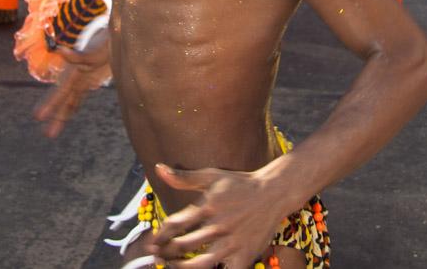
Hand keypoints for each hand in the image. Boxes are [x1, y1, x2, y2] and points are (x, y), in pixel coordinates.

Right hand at [33, 41, 111, 137]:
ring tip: (51, 132)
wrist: (114, 35)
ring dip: (63, 115)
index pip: (60, 93)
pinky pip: (80, 96)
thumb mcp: (92, 51)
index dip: (50, 104)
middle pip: (64, 101)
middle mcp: (76, 78)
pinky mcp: (91, 79)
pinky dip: (73, 106)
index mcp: (74, 74)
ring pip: (70, 101)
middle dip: (57, 117)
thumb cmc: (102, 43)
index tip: (38, 116)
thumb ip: (76, 56)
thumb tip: (59, 50)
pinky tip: (69, 113)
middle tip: (47, 135)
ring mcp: (83, 80)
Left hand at [147, 165, 282, 268]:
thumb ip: (184, 177)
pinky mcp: (245, 255)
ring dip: (181, 268)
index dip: (159, 235)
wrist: (273, 192)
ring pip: (200, 264)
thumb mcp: (212, 176)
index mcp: (207, 206)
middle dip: (165, 253)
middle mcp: (218, 225)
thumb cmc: (239, 183)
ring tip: (171, 267)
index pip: (175, 224)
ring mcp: (232, 242)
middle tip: (157, 256)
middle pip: (183, 246)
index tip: (153, 242)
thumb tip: (158, 168)